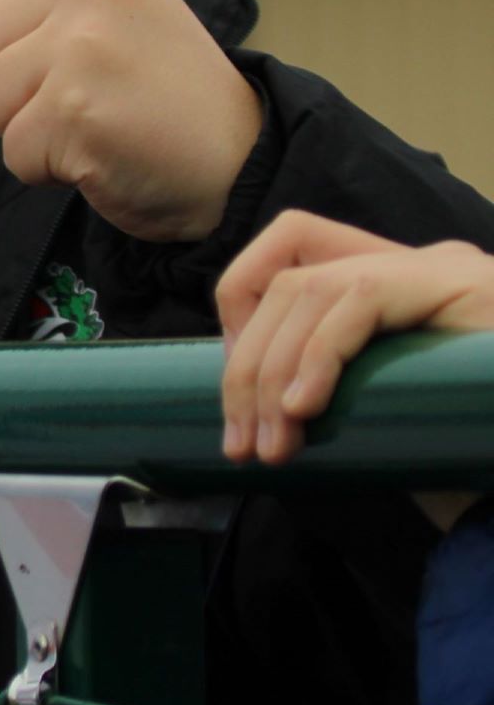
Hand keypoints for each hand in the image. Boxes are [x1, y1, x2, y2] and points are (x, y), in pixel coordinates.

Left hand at [0, 0, 262, 241]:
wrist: (240, 162)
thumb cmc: (164, 93)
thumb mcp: (115, 10)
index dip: (21, 43)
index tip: (88, 58)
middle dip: (20, 89)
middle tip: (94, 98)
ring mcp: (81, 45)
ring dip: (33, 130)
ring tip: (100, 123)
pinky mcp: (73, 108)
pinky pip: (15, 152)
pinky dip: (49, 170)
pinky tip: (104, 154)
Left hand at [217, 211, 493, 493]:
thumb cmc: (469, 455)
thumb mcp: (379, 411)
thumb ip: (328, 389)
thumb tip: (251, 407)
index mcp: (398, 285)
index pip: (291, 249)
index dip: (240, 304)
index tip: (235, 388)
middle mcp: (422, 266)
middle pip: (288, 281)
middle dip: (246, 367)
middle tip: (244, 445)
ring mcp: (447, 272)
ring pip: (312, 289)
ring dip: (271, 374)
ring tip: (273, 445)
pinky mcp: (465, 286)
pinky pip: (361, 296)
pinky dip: (317, 353)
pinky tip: (303, 407)